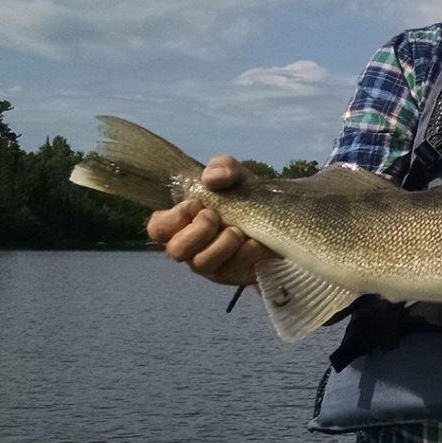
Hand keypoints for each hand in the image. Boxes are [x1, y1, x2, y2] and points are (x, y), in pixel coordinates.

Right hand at [143, 156, 274, 286]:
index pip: (157, 228)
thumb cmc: (248, 199)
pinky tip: (257, 241)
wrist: (284, 221)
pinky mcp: (234, 275)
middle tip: (216, 217)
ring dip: (222, 243)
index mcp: (183, 223)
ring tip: (239, 231)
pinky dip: (246, 252)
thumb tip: (211, 178)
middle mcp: (192, 247)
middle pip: (175, 251)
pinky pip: (233, 269)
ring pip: (201, 263)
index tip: (197, 204)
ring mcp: (212, 265)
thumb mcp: (237, 176)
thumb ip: (222, 167)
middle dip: (198, 231)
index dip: (173, 217)